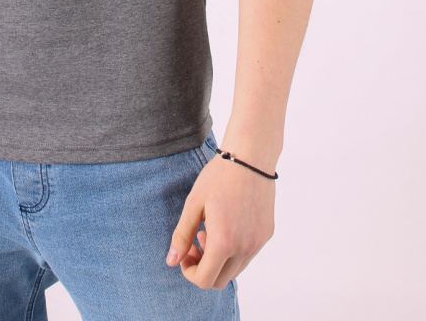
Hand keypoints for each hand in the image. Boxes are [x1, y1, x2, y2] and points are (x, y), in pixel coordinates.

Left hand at [165, 151, 275, 288]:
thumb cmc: (218, 177)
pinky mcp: (266, 234)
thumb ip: (182, 235)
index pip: (205, 280)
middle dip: (204, 267)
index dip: (189, 272)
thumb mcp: (194, 204)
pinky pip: (247, 255)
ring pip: (235, 270)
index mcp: (224, 242)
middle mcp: (244, 248)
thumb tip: (171, 261)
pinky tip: (226, 224)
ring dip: (219, 260)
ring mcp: (258, 243)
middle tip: (195, 241)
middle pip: (220, 280)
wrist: (250, 157)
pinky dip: (234, 250)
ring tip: (210, 230)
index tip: (185, 252)